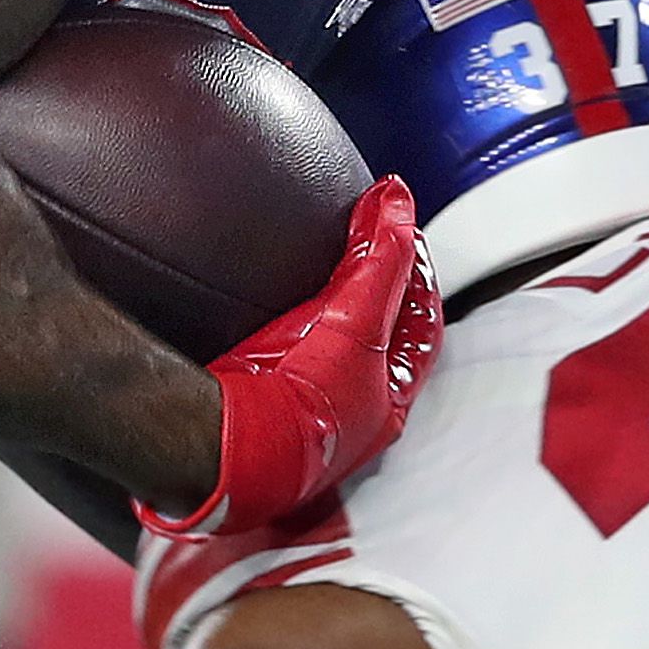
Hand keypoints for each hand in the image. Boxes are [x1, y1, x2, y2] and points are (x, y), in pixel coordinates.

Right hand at [139, 178, 440, 537]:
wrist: (227, 448)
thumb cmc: (301, 401)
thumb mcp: (355, 319)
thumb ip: (380, 257)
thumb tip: (398, 200)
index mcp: (389, 402)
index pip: (421, 328)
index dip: (416, 276)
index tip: (401, 233)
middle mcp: (354, 417)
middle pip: (379, 342)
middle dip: (377, 294)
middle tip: (366, 248)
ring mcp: (309, 419)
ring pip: (334, 354)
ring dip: (332, 312)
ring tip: (319, 275)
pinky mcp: (263, 412)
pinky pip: (287, 359)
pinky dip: (289, 328)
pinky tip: (269, 314)